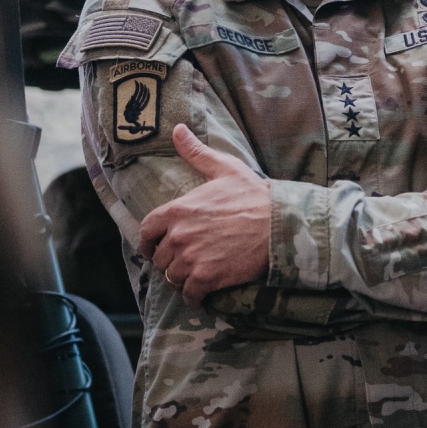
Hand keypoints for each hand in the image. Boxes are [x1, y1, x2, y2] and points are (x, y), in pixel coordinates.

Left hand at [139, 125, 270, 303]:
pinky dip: (193, 297)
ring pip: (173, 277)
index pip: (147, 230)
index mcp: (178, 209)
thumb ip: (196, 153)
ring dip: (181, 278)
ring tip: (192, 277)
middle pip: (160, 257)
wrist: (279, 223)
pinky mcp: (208, 277)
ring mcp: (192, 258)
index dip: (148, 241)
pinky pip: (190, 294)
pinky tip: (200, 296)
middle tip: (182, 262)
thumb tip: (178, 129)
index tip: (153, 247)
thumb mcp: (223, 169)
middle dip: (169, 260)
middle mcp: (179, 235)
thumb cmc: (253, 195)